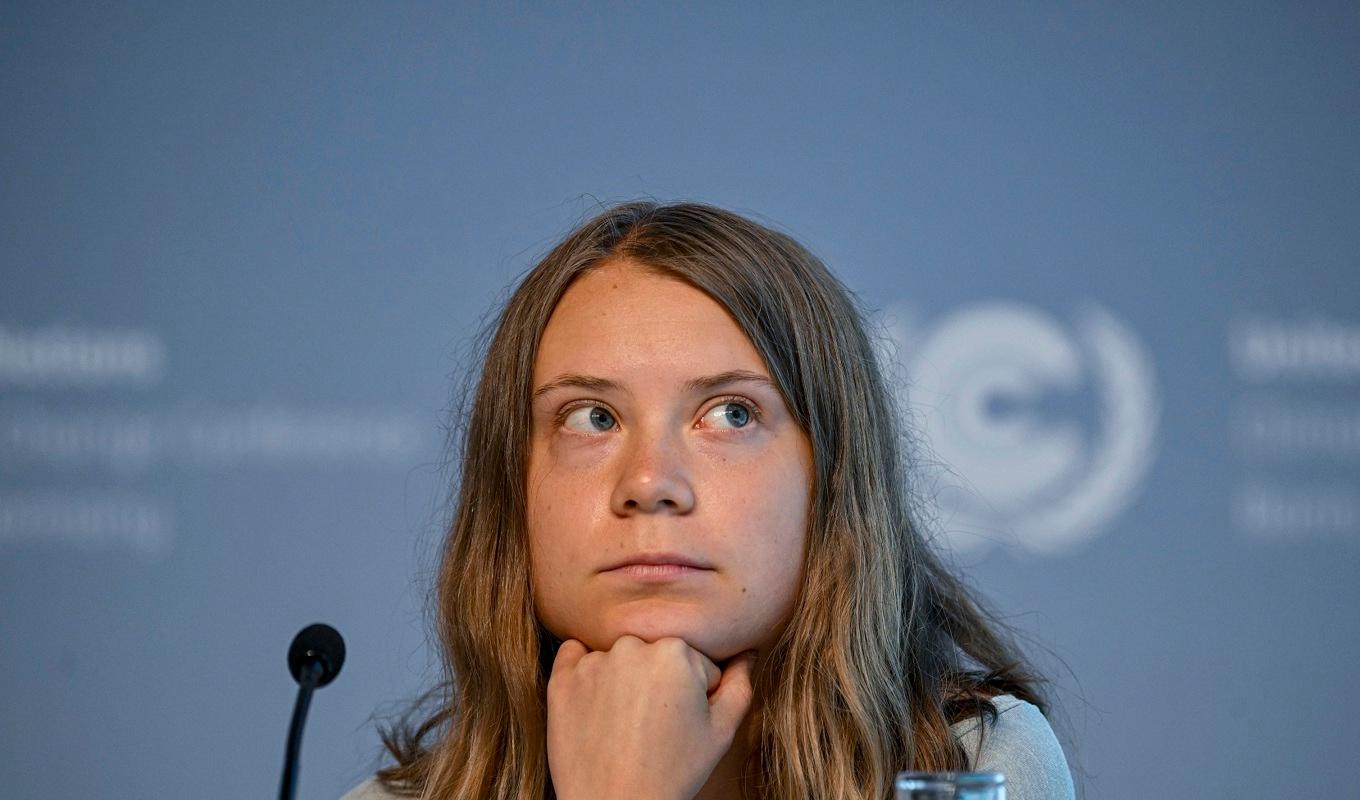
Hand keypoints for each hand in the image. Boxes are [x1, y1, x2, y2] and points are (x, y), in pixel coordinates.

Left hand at [545, 635, 756, 799]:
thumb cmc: (673, 772)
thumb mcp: (721, 732)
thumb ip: (740, 684)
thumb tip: (746, 652)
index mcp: (676, 651)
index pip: (695, 662)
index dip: (694, 695)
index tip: (681, 723)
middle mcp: (632, 646)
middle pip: (655, 655)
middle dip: (660, 682)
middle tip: (654, 726)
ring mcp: (593, 661)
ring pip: (619, 657)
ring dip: (624, 679)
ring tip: (625, 724)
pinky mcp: (561, 679)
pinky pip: (575, 656)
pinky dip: (585, 672)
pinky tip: (595, 704)